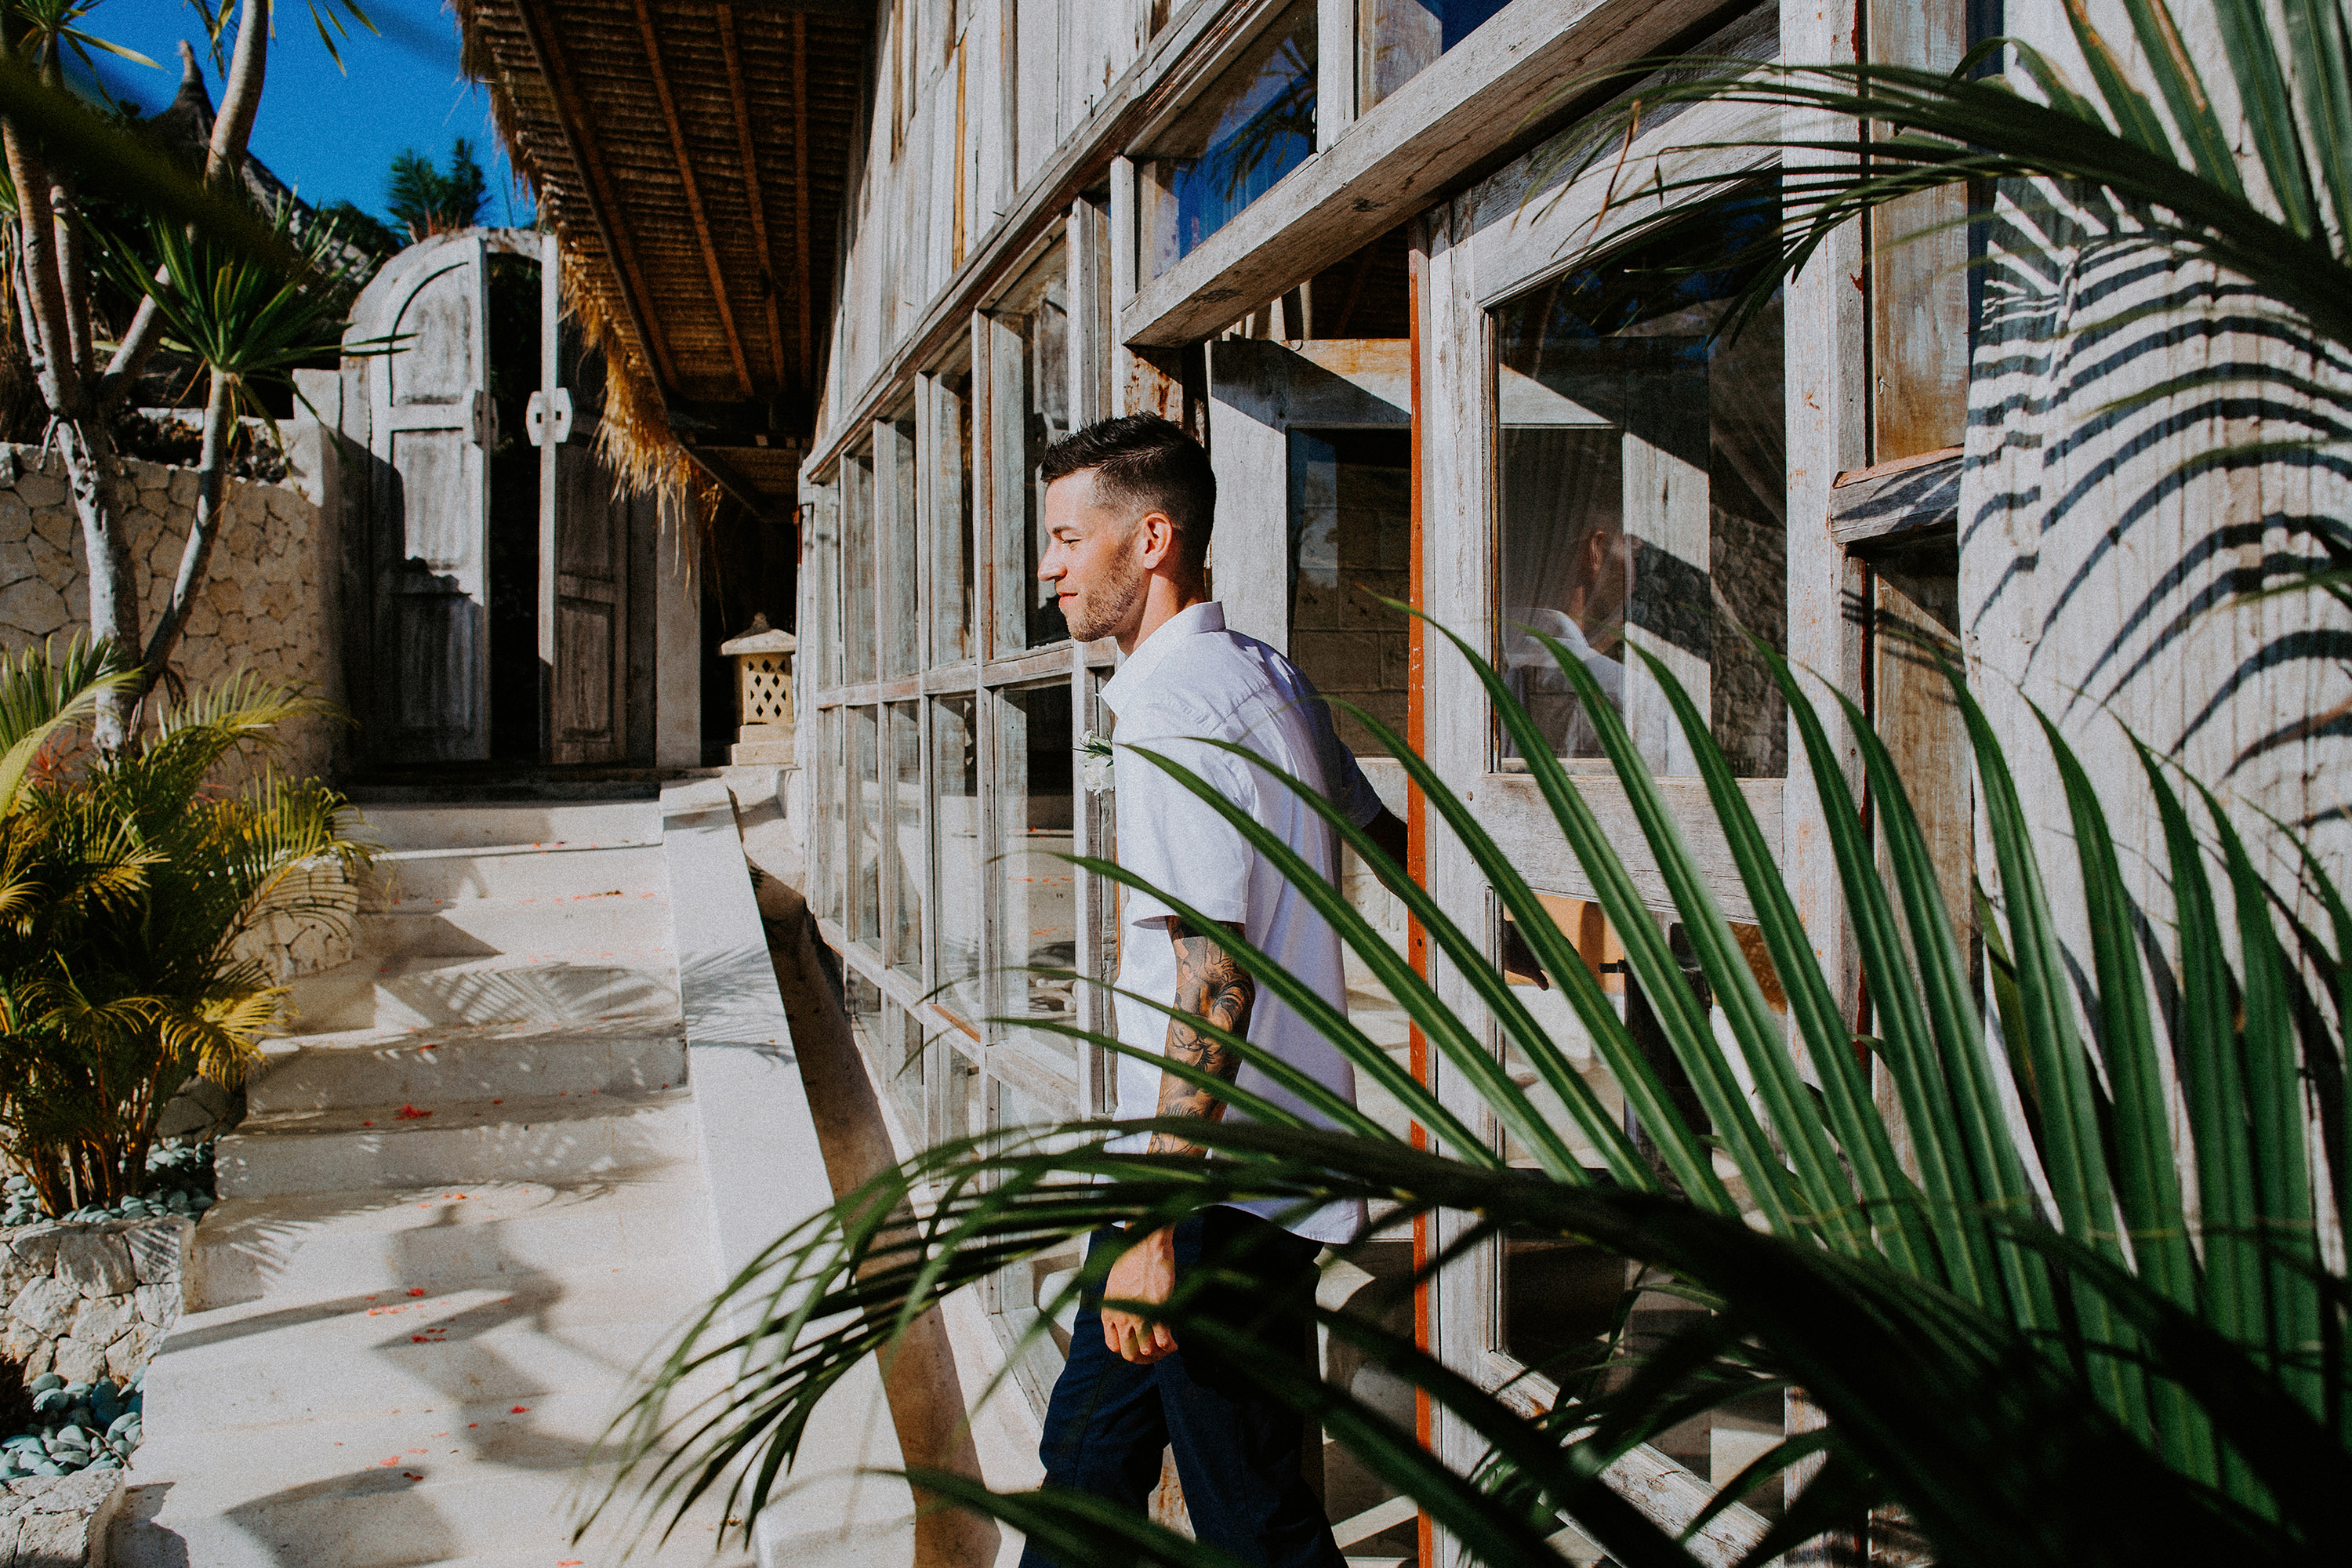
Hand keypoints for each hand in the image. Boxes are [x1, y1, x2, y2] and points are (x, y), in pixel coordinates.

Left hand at [1101, 1226, 1177, 1363]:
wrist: (1145, 1244)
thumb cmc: (1132, 1259)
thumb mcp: (1115, 1285)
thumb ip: (1118, 1305)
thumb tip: (1124, 1318)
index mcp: (1109, 1312)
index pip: (1113, 1347)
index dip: (1128, 1351)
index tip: (1140, 1347)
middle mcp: (1121, 1318)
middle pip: (1129, 1354)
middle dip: (1144, 1358)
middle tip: (1157, 1353)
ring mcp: (1139, 1316)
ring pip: (1148, 1351)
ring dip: (1159, 1352)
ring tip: (1167, 1346)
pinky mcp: (1158, 1312)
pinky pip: (1163, 1342)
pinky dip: (1170, 1346)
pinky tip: (1174, 1342)